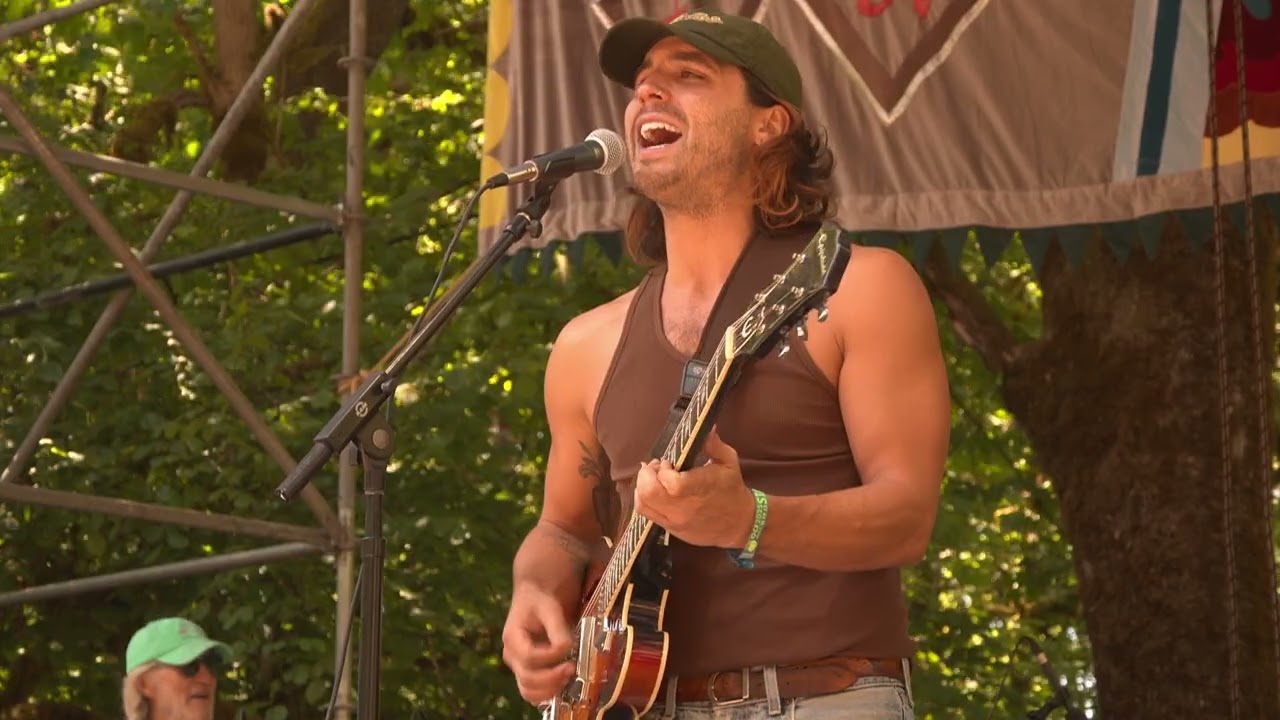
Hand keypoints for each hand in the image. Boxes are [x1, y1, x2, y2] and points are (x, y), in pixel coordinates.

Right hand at [501, 585, 574, 704]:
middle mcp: (512, 655)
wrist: (536, 597)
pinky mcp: (527, 672)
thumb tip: (566, 649)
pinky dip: (547, 693)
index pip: (529, 657)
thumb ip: (558, 630)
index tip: (568, 649)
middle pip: (527, 679)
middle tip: (572, 668)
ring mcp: (518, 666)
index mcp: (513, 637)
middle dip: (552, 678)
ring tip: (568, 677)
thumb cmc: (542, 600)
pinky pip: (533, 692)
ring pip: (528, 691)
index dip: (550, 657)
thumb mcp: (551, 608)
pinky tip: (563, 682)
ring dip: (550, 689)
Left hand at [634, 427, 755, 547]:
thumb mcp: (728, 461)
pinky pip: (646, 515)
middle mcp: (682, 508)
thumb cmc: (733, 489)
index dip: (663, 467)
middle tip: (656, 467)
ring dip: (642, 486)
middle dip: (647, 474)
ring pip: (642, 504)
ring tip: (653, 478)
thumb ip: (713, 443)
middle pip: (648, 492)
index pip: (668, 479)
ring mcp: (675, 520)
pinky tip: (653, 491)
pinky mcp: (671, 529)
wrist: (740, 523)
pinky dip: (643, 500)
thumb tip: (706, 424)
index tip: (669, 461)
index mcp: (697, 489)